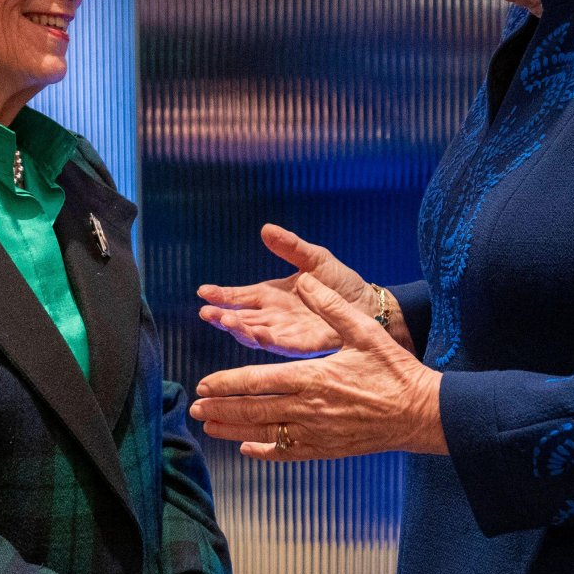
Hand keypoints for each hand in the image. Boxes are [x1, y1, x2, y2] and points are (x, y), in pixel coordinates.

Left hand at [191, 274, 446, 458]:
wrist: (420, 412)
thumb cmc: (393, 369)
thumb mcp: (364, 331)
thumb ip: (330, 307)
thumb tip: (303, 282)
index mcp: (315, 377)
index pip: (260, 382)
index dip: (228, 384)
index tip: (204, 385)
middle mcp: (311, 408)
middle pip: (255, 411)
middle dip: (222, 409)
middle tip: (195, 408)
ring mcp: (319, 432)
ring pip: (267, 434)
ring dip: (234, 430)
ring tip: (209, 427)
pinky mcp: (329, 448)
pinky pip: (290, 453)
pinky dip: (266, 452)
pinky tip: (248, 449)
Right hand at [197, 224, 374, 357]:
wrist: (369, 304)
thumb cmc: (341, 283)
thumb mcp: (314, 258)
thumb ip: (290, 247)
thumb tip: (267, 229)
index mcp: (272, 295)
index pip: (239, 296)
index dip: (221, 295)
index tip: (203, 291)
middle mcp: (273, 316)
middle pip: (240, 317)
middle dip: (222, 316)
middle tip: (206, 311)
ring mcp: (285, 332)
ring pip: (253, 334)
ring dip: (237, 329)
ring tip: (224, 320)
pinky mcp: (301, 345)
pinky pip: (278, 345)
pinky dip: (264, 340)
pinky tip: (253, 334)